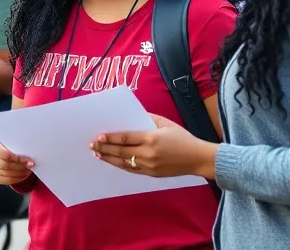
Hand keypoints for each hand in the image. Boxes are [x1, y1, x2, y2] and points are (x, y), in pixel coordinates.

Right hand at [0, 138, 34, 186]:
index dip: (14, 157)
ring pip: (6, 173)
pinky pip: (7, 180)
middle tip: (30, 164)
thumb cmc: (14, 146)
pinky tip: (23, 174)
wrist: (13, 154)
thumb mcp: (16, 142)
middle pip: (4, 164)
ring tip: (28, 168)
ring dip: (20, 172)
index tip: (26, 158)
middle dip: (19, 165)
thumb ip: (18, 144)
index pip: (1, 152)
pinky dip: (17, 178)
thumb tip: (28, 150)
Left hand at [92, 114, 217, 178]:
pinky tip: (112, 161)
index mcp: (151, 139)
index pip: (125, 138)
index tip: (99, 136)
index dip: (111, 138)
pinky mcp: (151, 174)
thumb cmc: (182, 138)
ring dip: (109, 158)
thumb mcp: (166, 123)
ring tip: (98, 154)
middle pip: (121, 151)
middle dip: (105, 148)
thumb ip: (149, 118)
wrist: (197, 158)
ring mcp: (148, 166)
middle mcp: (148, 153)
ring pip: (123, 162)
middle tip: (92, 145)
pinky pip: (131, 169)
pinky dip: (120, 165)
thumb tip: (133, 115)